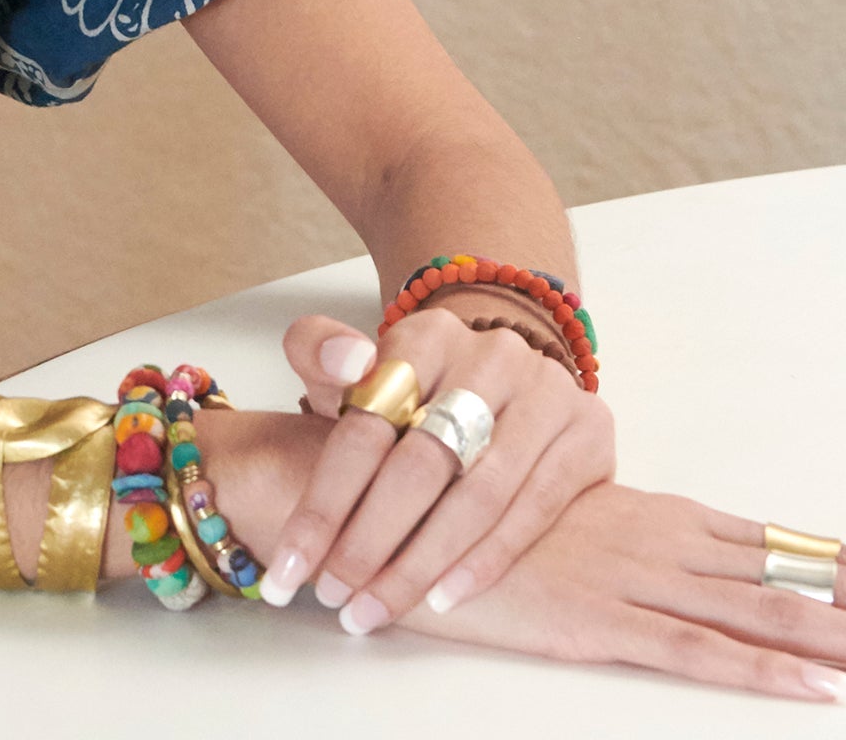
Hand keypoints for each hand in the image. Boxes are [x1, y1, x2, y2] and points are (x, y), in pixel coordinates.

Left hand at [257, 305, 615, 624]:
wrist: (500, 376)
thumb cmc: (412, 387)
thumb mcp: (353, 363)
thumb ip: (318, 350)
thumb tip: (350, 361)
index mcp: (423, 337)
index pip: (365, 426)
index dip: (325, 502)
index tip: (292, 564)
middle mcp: (490, 357)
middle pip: (420, 465)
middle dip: (370, 541)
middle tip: (335, 595)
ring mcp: (546, 392)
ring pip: (478, 495)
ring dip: (423, 563)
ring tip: (377, 607)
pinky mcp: (587, 432)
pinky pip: (534, 509)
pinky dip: (486, 560)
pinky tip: (445, 596)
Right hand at [406, 479, 845, 701]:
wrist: (393, 508)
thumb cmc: (464, 510)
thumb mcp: (546, 514)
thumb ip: (601, 525)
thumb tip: (641, 545)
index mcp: (643, 511)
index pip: (756, 540)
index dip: (820, 559)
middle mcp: (650, 538)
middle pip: (774, 577)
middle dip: (839, 599)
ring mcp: (627, 577)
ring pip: (753, 613)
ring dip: (824, 636)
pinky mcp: (596, 620)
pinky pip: (695, 651)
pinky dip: (759, 669)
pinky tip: (813, 687)